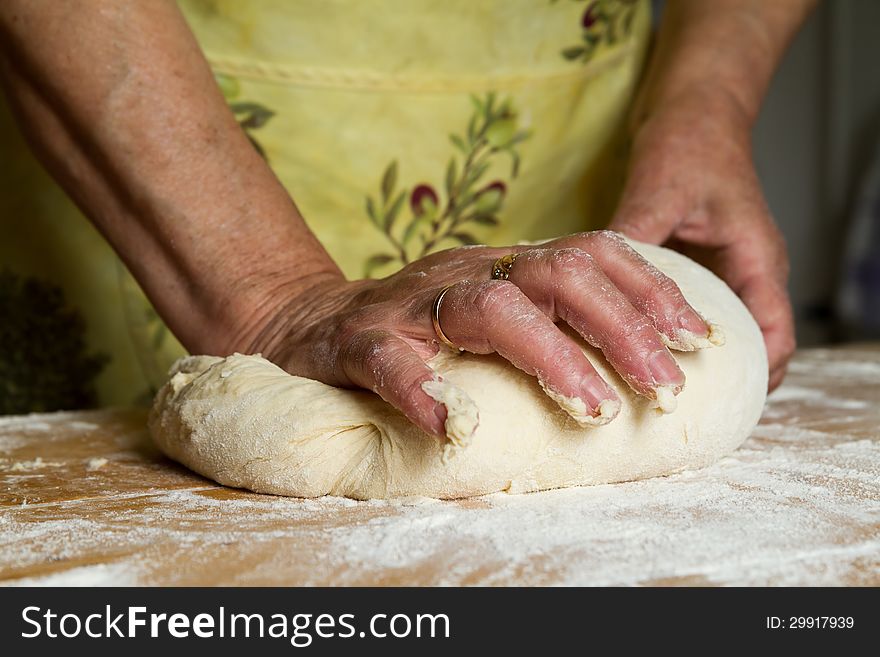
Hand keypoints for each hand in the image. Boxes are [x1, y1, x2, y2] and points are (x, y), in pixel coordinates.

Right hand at [238, 231, 716, 439]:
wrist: (309, 325)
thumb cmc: (417, 334)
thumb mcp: (490, 316)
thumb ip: (547, 327)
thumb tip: (642, 370)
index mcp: (504, 266)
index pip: (590, 253)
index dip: (649, 290)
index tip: (697, 338)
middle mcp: (466, 272)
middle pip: (557, 274)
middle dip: (622, 328)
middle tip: (665, 387)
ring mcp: (412, 303)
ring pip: (489, 309)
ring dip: (550, 357)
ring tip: (592, 410)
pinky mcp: (359, 339)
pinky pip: (390, 359)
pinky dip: (421, 389)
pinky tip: (448, 425)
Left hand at [610, 93, 794, 390]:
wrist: (694, 109)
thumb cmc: (692, 141)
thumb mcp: (662, 191)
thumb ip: (637, 238)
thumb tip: (596, 285)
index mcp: (757, 259)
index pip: (775, 335)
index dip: (755, 377)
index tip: (717, 407)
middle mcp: (747, 271)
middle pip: (751, 345)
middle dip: (723, 380)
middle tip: (675, 409)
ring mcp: (725, 269)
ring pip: (722, 331)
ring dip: (696, 361)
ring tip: (654, 389)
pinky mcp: (699, 264)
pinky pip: (694, 310)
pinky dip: (674, 332)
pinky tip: (636, 346)